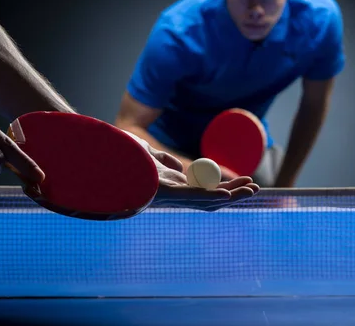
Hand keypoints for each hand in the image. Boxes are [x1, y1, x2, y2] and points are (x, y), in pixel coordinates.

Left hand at [122, 131, 259, 210]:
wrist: (99, 155)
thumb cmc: (119, 154)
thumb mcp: (147, 155)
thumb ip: (165, 162)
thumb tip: (181, 169)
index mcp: (170, 187)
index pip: (203, 192)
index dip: (224, 188)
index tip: (242, 181)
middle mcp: (171, 194)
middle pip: (209, 198)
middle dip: (234, 194)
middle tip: (254, 188)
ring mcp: (168, 195)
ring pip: (206, 200)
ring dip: (230, 197)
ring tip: (251, 191)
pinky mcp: (163, 193)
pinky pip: (192, 197)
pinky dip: (212, 197)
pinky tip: (229, 196)